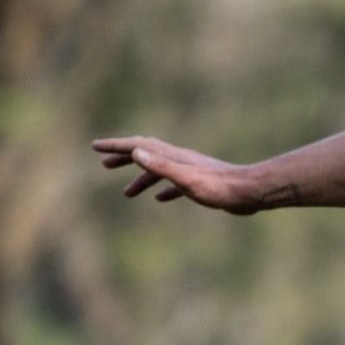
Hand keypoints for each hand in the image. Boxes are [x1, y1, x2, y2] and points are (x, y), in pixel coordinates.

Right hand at [91, 136, 270, 213]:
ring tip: (127, 193)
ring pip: (159, 170)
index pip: (138, 146)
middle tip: (104, 163)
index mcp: (172, 157)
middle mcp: (179, 160)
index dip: (115, 146)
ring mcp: (190, 171)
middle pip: (146, 153)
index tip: (95, 146)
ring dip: (141, 178)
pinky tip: (159, 199)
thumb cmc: (219, 188)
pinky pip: (175, 184)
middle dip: (124, 156)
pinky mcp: (201, 184)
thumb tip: (135, 151)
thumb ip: (161, 166)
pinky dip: (162, 188)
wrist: (249, 192)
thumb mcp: (186, 179)